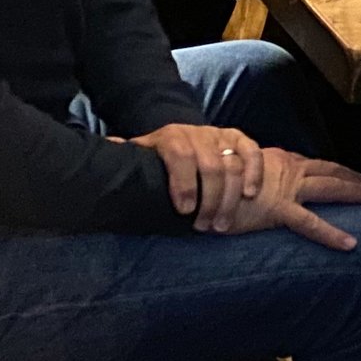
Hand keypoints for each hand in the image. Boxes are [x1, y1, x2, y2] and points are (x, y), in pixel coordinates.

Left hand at [128, 122, 262, 227]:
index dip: (183, 183)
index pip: (180, 156)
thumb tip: (105, 152)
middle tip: (204, 226)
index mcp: (171, 137)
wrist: (180, 136)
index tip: (184, 210)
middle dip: (209, 200)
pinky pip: (253, 153)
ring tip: (222, 224)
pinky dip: (254, 173)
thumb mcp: (139, 154)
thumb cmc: (158, 156)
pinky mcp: (240, 139)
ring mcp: (221, 136)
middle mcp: (199, 133)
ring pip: (233, 165)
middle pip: (211, 166)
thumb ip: (124, 155)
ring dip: (230, 198)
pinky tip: (248, 195)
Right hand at [210, 148, 360, 250]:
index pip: (320, 165)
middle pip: (333, 173)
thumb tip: (266, 186)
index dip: (342, 171)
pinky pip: (310, 223)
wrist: (193, 175)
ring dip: (358, 193)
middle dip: (359, 181)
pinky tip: (350, 243)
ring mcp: (285, 188)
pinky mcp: (276, 209)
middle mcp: (289, 169)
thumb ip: (261, 176)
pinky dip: (331, 233)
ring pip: (331, 187)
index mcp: (282, 161)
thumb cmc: (213, 178)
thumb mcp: (242, 172)